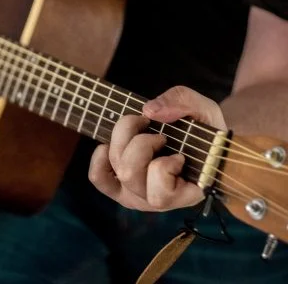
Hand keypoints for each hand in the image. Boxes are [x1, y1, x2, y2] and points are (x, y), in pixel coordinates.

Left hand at [88, 86, 226, 211]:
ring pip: (117, 168)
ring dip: (124, 140)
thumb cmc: (205, 130)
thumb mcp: (205, 110)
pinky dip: (100, 157)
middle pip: (129, 173)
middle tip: (159, 134)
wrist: (198, 140)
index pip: (160, 194)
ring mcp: (135, 194)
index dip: (165, 166)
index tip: (179, 153)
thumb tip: (150, 111)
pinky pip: (98, 177)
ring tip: (142, 131)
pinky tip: (113, 143)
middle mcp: (156, 201)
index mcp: (184, 194)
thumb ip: (184, 103)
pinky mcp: (119, 187)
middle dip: (141, 142)